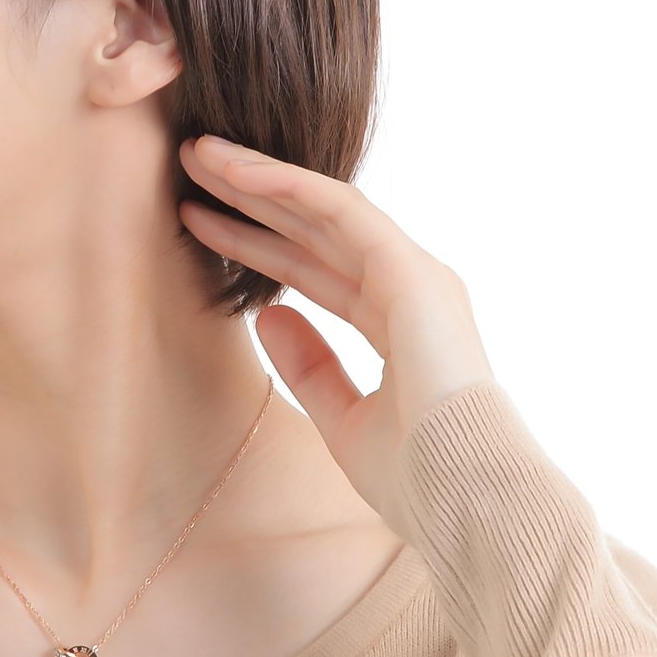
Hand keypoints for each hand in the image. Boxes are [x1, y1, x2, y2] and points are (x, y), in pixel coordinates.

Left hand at [180, 134, 496, 530]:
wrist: (466, 503)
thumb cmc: (417, 479)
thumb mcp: (342, 421)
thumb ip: (309, 368)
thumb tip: (267, 319)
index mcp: (393, 323)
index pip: (308, 268)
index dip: (251, 243)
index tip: (195, 221)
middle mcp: (405, 289)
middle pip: (310, 230)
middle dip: (249, 197)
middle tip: (190, 166)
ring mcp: (414, 276)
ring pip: (322, 208)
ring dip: (260, 177)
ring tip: (199, 153)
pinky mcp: (413, 272)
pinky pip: (342, 211)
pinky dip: (288, 186)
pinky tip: (239, 171)